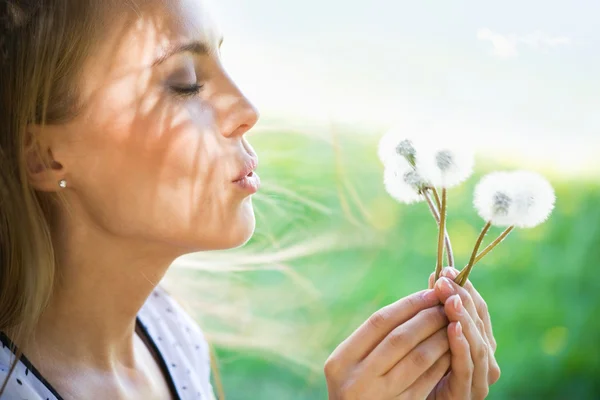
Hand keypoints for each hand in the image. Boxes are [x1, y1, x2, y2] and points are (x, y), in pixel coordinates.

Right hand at [325, 290, 451, 398]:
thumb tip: (415, 303)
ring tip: (454, 322)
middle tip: (447, 303)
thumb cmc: (356, 389)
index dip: (407, 305)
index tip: (429, 292)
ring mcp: (378, 396)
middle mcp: (356, 379)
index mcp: (341, 361)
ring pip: (417, 358)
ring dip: (440, 337)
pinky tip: (452, 349)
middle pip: (399, 338)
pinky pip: (427, 381)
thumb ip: (372, 341)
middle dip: (427, 318)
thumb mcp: (352, 366)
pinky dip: (441, 362)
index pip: (378, 322)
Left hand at [426, 267, 500, 398]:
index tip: (447, 269)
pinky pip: (466, 367)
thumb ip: (435, 310)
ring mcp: (478, 378)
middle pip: (478, 323)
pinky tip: (452, 328)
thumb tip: (437, 276)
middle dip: (462, 299)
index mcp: (478, 341)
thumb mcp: (428, 333)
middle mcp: (484, 358)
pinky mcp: (466, 393)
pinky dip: (461, 346)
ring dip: (463, 319)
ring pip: (477, 344)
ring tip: (451, 300)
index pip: (477, 309)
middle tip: (445, 280)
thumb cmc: (419, 368)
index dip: (464, 288)